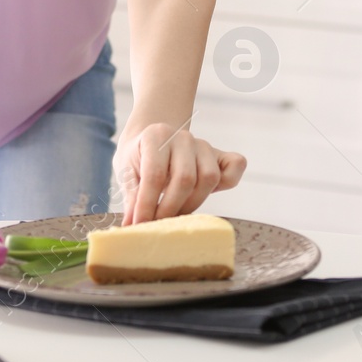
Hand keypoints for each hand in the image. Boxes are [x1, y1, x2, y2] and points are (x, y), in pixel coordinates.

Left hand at [114, 121, 245, 224]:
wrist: (151, 138)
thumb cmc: (138, 157)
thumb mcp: (126, 171)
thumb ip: (132, 196)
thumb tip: (133, 225)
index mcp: (156, 136)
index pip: (154, 175)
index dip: (147, 204)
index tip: (139, 224)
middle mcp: (183, 138)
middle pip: (185, 178)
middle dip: (170, 209)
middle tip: (157, 225)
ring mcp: (203, 144)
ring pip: (209, 178)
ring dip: (192, 203)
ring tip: (175, 215)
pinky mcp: (219, 153)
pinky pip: (234, 166)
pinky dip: (229, 181)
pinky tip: (206, 195)